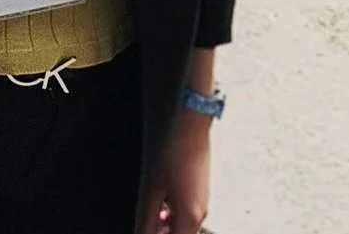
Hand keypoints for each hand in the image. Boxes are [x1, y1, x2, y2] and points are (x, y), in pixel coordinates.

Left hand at [137, 104, 213, 233]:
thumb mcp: (151, 190)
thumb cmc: (172, 152)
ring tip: (151, 212)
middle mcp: (201, 213)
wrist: (190, 126)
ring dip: (166, 225)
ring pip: (183, 225)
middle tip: (146, 225)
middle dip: (162, 233)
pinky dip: (173, 213)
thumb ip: (146, 219)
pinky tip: (160, 200)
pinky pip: (187, 211)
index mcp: (190, 217)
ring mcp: (203, 201)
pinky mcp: (201, 190)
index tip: (145, 230)